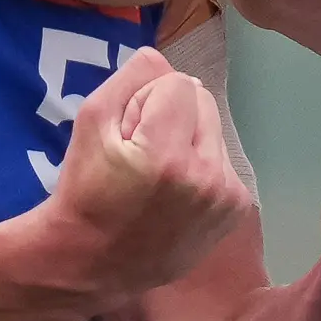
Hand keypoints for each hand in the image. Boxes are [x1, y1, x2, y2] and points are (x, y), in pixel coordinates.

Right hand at [39, 48, 252, 296]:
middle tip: (141, 151)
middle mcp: (205, 177)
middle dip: (171, 115)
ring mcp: (225, 198)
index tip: (127, 135)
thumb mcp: (90, 121)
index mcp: (166, 155)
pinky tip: (177, 193)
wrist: (92, 263)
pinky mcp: (236, 212)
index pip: (176, 83)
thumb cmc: (85, 190)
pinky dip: (203, 168)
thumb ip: (131, 78)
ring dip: (189, 140)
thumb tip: (163, 57)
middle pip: (202, 100)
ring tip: (159, 175)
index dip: (145, 102)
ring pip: (215, 130)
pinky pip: (225, 162)